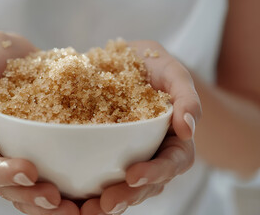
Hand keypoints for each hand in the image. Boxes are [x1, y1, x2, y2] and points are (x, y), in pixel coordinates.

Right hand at [0, 32, 79, 214]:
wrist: (18, 57)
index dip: (3, 173)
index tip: (29, 171)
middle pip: (8, 187)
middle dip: (30, 197)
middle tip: (55, 199)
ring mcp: (21, 156)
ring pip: (31, 192)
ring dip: (50, 206)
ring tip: (76, 209)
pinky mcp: (45, 153)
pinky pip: (54, 178)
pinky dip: (69, 191)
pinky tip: (89, 196)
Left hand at [81, 41, 200, 213]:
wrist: (122, 60)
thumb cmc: (152, 65)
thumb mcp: (171, 70)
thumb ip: (185, 94)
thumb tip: (189, 128)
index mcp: (173, 138)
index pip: (172, 162)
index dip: (155, 173)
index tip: (133, 175)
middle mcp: (152, 153)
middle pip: (147, 184)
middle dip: (128, 196)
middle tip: (106, 204)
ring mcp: (129, 157)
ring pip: (123, 187)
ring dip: (107, 202)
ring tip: (86, 210)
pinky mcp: (105, 154)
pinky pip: (99, 174)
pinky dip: (87, 188)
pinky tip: (70, 196)